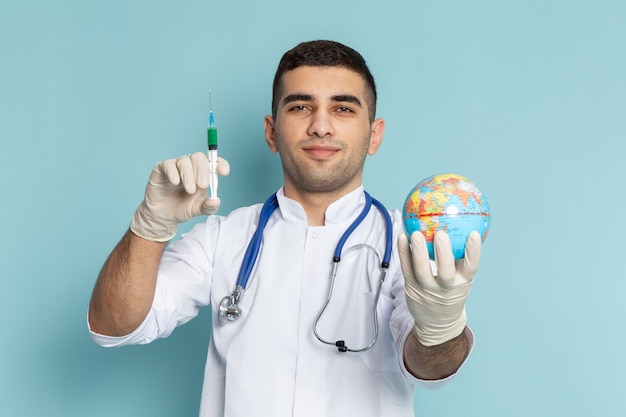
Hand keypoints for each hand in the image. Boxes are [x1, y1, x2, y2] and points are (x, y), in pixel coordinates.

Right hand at [130, 152, 229, 241]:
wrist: (164, 215)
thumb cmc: (183, 207)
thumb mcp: (198, 209)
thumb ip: (208, 206)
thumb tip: (216, 201)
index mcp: (203, 173)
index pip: (214, 162)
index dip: (220, 164)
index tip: (223, 173)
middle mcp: (191, 166)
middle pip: (199, 158)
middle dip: (203, 171)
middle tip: (203, 185)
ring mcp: (176, 166)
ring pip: (184, 161)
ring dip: (189, 175)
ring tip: (190, 190)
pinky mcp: (162, 169)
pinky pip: (168, 165)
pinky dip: (173, 172)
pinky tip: (176, 183)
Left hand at [398, 230, 480, 345]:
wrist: (438, 323)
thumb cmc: (450, 293)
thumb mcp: (461, 280)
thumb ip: (462, 259)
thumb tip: (464, 226)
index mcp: (462, 284)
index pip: (471, 268)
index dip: (474, 252)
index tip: (474, 234)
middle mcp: (446, 289)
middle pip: (445, 272)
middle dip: (444, 254)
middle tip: (441, 233)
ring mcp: (427, 291)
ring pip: (422, 272)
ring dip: (418, 252)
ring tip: (415, 234)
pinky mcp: (411, 289)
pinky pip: (406, 270)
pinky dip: (403, 253)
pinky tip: (401, 237)